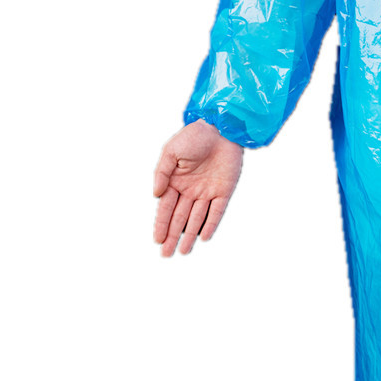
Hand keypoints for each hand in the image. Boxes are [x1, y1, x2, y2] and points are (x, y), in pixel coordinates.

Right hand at [153, 119, 244, 257]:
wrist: (221, 127)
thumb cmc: (194, 135)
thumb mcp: (171, 151)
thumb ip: (161, 173)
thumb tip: (156, 194)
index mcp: (175, 181)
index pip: (166, 207)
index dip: (161, 224)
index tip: (157, 239)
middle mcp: (190, 189)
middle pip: (179, 217)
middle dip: (171, 235)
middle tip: (166, 253)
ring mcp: (207, 191)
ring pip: (197, 218)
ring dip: (189, 235)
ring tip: (182, 251)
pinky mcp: (224, 190)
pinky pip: (217, 211)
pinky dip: (210, 224)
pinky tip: (203, 237)